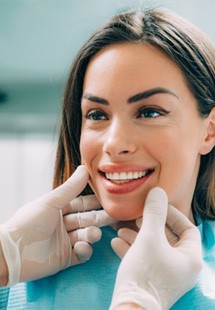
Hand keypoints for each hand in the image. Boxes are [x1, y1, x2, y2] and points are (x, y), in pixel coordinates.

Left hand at [0, 166, 114, 286]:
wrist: (12, 252)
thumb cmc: (28, 222)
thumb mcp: (51, 202)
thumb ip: (70, 188)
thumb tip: (84, 168)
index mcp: (58, 209)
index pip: (81, 204)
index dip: (95, 202)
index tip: (109, 199)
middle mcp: (63, 225)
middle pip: (86, 220)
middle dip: (100, 218)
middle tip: (115, 216)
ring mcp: (64, 242)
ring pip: (85, 236)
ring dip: (92, 234)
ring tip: (94, 234)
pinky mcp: (65, 259)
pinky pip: (81, 254)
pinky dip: (84, 250)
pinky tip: (80, 247)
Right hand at [110, 187, 202, 309]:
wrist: (130, 308)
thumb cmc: (145, 272)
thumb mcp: (149, 237)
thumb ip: (154, 213)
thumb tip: (158, 191)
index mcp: (189, 257)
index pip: (188, 228)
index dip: (173, 214)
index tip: (156, 207)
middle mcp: (181, 267)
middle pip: (168, 237)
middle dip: (150, 225)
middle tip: (137, 217)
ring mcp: (166, 275)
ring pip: (153, 248)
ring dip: (137, 236)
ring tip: (121, 228)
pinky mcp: (151, 280)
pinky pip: (144, 259)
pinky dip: (132, 249)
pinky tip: (116, 242)